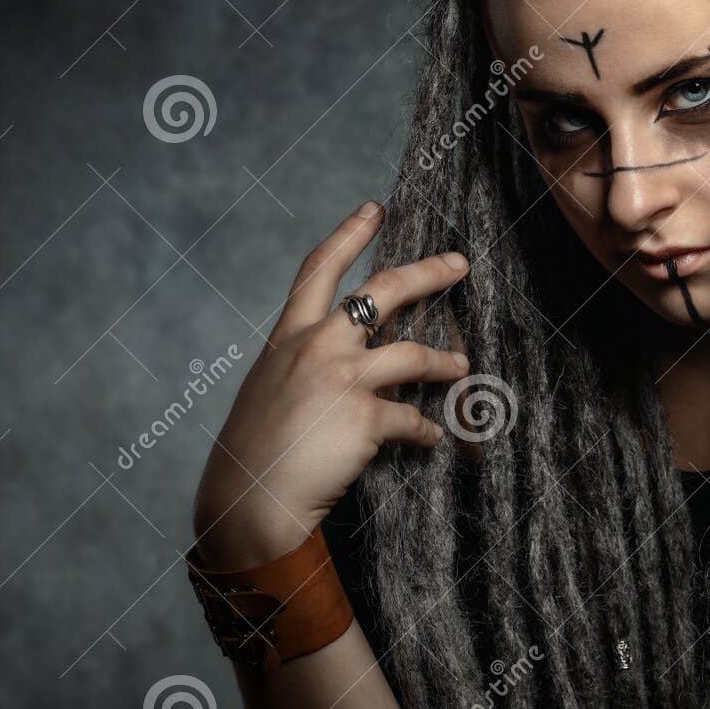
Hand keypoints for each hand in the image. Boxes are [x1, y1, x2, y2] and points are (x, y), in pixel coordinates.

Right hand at [191, 201, 470, 568]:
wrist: (248, 500)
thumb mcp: (270, 388)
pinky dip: (427, 431)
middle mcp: (317, 347)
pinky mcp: (365, 418)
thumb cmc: (255, 450)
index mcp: (289, 336)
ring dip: (444, 360)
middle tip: (459, 262)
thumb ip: (306, 363)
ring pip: (413, 354)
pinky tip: (434, 440)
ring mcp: (343, 379)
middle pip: (383, 291)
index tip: (376, 208)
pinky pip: (412, 420)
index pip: (319, 268)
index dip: (349, 233)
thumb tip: (352, 357)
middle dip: (428, 271)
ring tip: (461, 365)